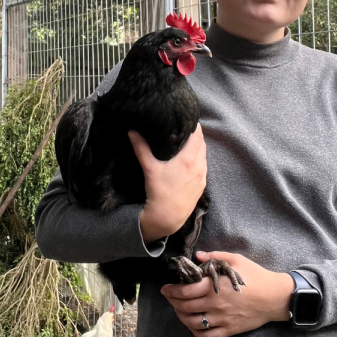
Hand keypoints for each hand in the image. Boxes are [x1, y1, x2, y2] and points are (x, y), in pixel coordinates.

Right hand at [131, 124, 206, 242]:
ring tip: (187, 144)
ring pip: (204, 157)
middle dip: (195, 136)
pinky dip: (199, 161)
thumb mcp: (150, 168)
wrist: (167, 218)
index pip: (198, 136)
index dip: (195, 126)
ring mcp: (202, 177)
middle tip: (185, 129)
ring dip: (198, 149)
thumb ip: (141, 148)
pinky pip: (203, 168)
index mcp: (189, 159)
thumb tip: (132, 131)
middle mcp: (200, 166)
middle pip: (202, 145)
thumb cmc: (159, 192)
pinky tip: (189, 162)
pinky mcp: (201, 186)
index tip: (188, 119)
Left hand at [161, 251, 294, 336]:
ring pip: (192, 323)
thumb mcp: (236, 260)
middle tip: (169, 298)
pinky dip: (196, 332)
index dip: (171, 291)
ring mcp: (221, 319)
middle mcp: (214, 305)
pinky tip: (193, 326)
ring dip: (181, 317)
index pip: (184, 291)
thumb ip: (215, 256)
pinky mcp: (228, 330)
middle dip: (173, 302)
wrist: (274, 297)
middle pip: (185, 307)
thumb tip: (197, 256)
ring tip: (179, 311)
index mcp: (213, 287)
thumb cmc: (256, 276)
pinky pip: (207, 336)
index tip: (166, 288)